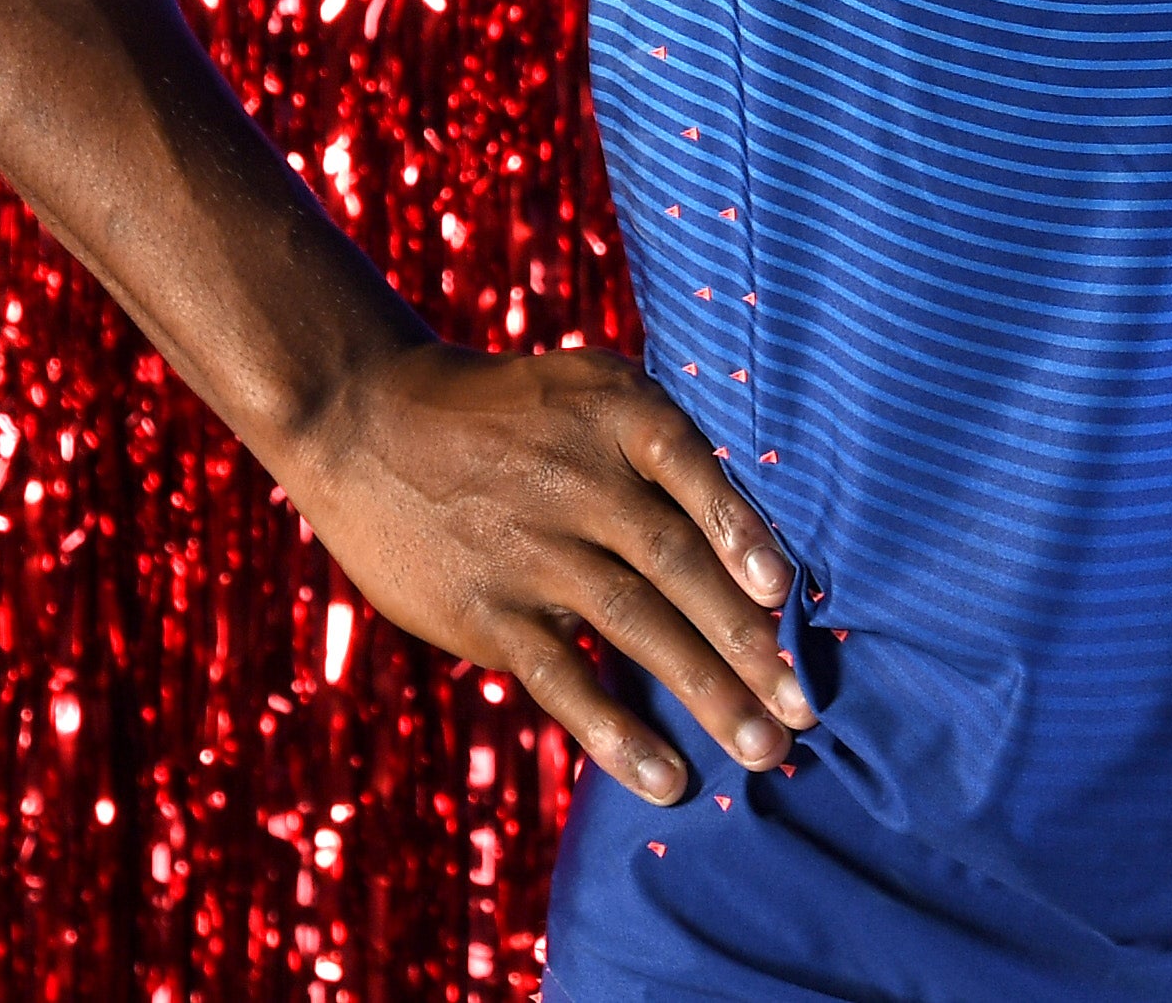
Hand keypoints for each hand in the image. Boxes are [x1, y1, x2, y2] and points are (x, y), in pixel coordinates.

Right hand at [274, 338, 816, 804]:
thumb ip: (664, 453)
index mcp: (617, 415)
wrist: (367, 421)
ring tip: (763, 750)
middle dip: (748, 642)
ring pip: (636, 626)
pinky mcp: (487, 612)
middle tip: (805, 710)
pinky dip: (616, 733)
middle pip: (678, 564)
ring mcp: (533, 550)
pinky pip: (563, 679)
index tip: (787, 595)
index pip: (694, 473)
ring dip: (706, 694)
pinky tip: (664, 779)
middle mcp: (580, 480)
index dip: (743, 533)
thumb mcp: (588, 391)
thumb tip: (757, 546)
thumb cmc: (507, 415)